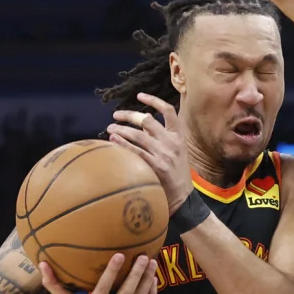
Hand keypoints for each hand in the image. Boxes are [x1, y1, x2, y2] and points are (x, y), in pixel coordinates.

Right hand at [40, 253, 157, 293]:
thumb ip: (52, 283)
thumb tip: (41, 263)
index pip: (103, 288)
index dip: (112, 272)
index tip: (120, 255)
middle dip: (136, 275)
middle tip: (143, 256)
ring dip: (147, 281)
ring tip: (152, 263)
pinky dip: (151, 293)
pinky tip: (153, 279)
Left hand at [106, 93, 193, 214]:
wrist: (183, 197)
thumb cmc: (177, 174)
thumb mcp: (176, 151)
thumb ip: (162, 137)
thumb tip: (143, 123)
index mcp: (179, 136)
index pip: (168, 110)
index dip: (154, 100)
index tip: (139, 96)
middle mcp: (172, 142)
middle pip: (147, 120)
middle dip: (129, 115)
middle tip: (115, 115)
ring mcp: (164, 154)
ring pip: (138, 135)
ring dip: (121, 130)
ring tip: (110, 129)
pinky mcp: (156, 166)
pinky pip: (135, 152)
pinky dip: (122, 144)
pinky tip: (112, 141)